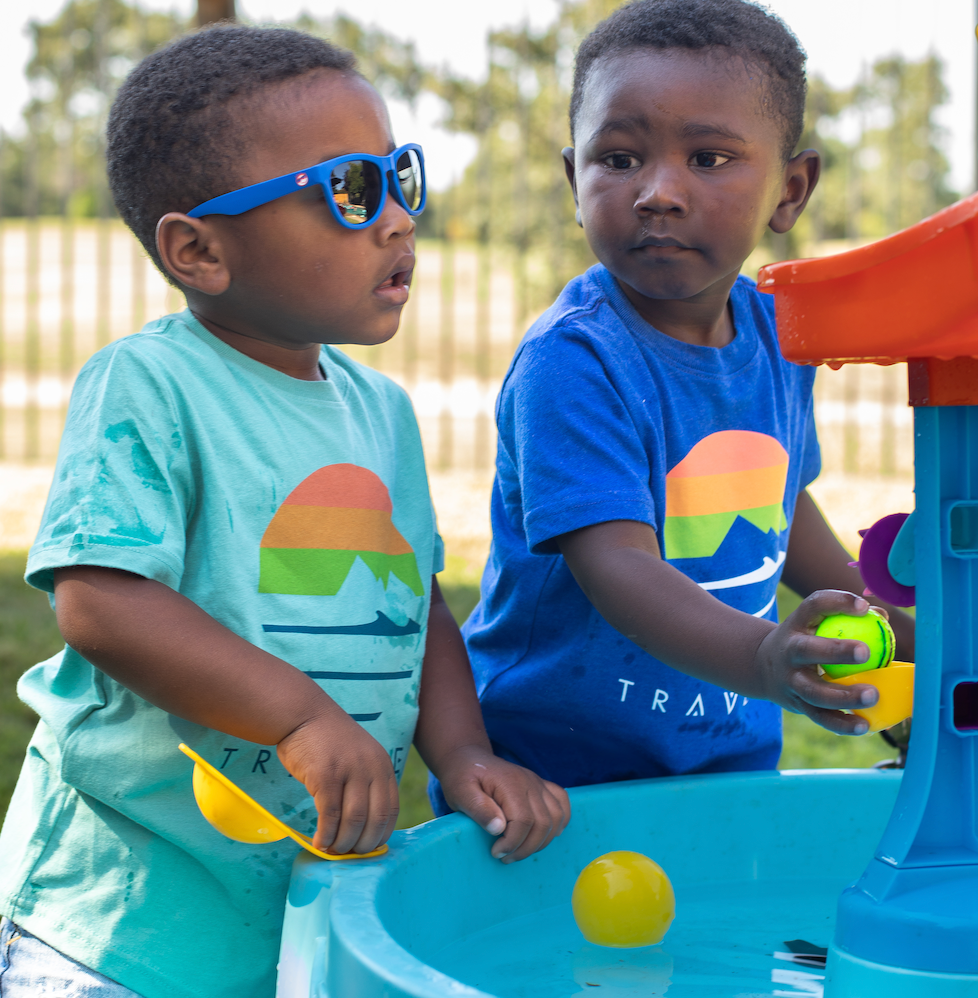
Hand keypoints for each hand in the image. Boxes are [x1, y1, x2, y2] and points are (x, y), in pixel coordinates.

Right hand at [277, 704, 398, 854]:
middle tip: (348, 854)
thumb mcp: (358, 758)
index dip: (380, 835)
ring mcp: (349, 770)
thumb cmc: (327, 742)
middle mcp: (371, 768)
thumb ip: (365, 784)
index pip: (390, 810)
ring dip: (343, 843)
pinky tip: (318, 842)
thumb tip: (365, 828)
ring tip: (332, 850)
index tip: (367, 848)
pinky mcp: (326, 775)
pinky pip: (329, 815)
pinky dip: (325, 835)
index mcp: (382, 765)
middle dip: (362, 844)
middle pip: (374, 819)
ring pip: (353, 821)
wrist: (303, 714)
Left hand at [436, 745, 570, 863]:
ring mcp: (538, 783)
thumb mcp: (460, 792)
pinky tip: (544, 835)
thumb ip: (479, 808)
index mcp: (511, 783)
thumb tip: (498, 829)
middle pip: (543, 823)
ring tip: (519, 850)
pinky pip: (562, 803)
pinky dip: (559, 822)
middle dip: (526, 848)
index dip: (512, 842)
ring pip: (555, 818)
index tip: (496, 852)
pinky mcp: (541, 786)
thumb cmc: (461, 776)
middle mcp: (530, 781)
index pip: (523, 820)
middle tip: (505, 857)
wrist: (468, 757)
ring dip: (542, 841)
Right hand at [754, 590, 880, 734]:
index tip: (862, 606)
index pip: (814, 606)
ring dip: (843, 696)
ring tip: (873, 695)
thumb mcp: (814, 623)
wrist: (762, 666)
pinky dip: (842, 724)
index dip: (837, 602)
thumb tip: (882, 617)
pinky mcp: (797, 705)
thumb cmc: (805, 640)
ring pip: (814, 692)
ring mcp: (791, 681)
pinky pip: (821, 717)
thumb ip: (846, 618)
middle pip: (807, 650)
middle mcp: (789, 652)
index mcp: (797, 625)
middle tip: (865, 652)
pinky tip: (864, 725)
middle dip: (835, 651)